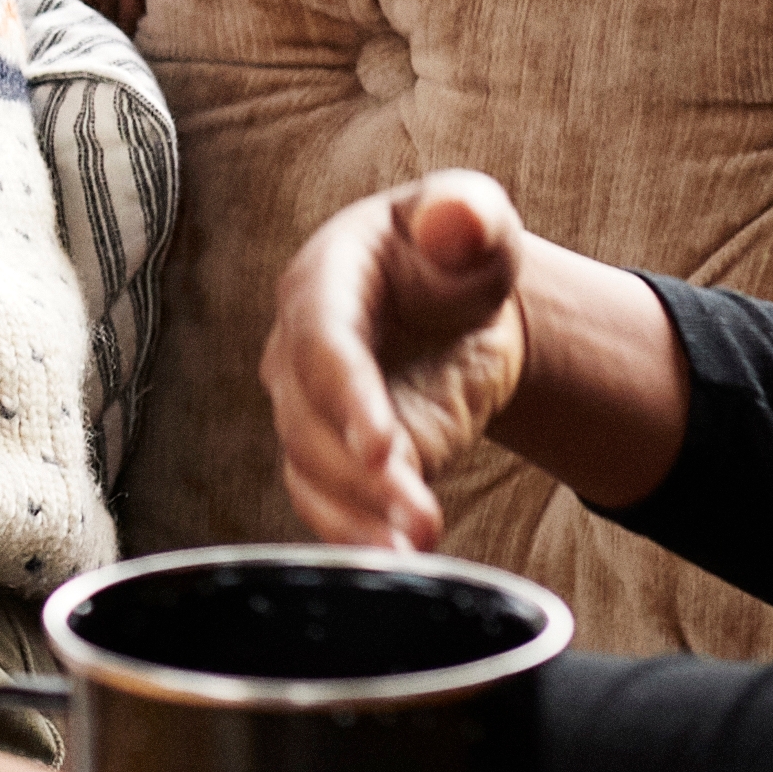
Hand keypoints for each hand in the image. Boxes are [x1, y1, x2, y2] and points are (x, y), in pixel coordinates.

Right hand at [267, 167, 697, 550]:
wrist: (455, 312)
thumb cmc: (457, 253)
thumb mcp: (474, 220)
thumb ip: (468, 215)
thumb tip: (454, 220)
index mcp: (324, 280)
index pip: (322, 343)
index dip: (347, 396)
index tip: (388, 448)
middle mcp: (298, 348)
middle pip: (307, 420)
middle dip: (361, 475)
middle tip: (420, 518)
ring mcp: (307, 407)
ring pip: (310, 469)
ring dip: (358, 515)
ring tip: (416, 547)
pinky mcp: (328, 454)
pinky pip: (321, 500)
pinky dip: (352, 533)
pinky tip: (397, 556)